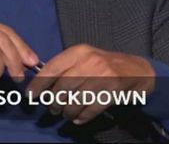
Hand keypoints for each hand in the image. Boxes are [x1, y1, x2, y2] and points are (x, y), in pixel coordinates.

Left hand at [26, 44, 155, 124]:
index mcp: (79, 51)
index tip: (30, 95)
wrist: (137, 70)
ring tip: (66, 113)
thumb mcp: (85, 57)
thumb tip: (42, 84)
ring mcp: (102, 77)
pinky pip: (90, 109)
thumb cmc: (104, 64)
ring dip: (66, 111)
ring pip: (75, 101)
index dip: (39, 84)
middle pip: (62, 88)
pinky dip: (81, 116)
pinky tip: (78, 118)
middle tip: (53, 108)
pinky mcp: (112, 92)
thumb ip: (65, 67)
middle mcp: (90, 62)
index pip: (52, 68)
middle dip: (54, 102)